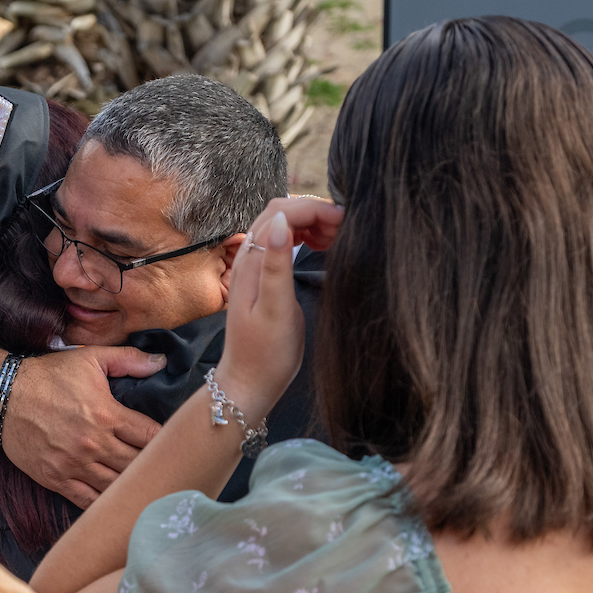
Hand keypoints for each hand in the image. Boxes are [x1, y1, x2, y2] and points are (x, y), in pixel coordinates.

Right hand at [2, 346, 166, 507]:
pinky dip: (105, 503)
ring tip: (144, 485)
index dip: (165, 439)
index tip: (170, 441)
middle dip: (152, 465)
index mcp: (107, 415)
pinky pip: (88, 501)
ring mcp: (74, 465)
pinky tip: (116, 500)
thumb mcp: (90, 357)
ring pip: (116, 487)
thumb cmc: (48, 375)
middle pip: (138, 465)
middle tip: (162, 466)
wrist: (3, 395)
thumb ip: (128, 359)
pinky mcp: (56, 479)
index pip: (151, 436)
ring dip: (132, 486)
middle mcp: (93, 444)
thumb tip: (162, 361)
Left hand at [217, 197, 344, 412]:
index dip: (313, 210)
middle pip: (280, 212)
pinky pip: (283, 242)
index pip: (281, 212)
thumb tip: (281, 220)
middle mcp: (248, 259)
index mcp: (251, 263)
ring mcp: (254, 267)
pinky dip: (305, 236)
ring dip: (311, 222)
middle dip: (314, 212)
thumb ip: (276, 265)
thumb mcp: (275, 311)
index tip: (344, 223)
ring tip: (337, 238)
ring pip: (282, 225)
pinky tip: (322, 247)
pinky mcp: (263, 278)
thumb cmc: (265, 354)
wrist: (248, 382)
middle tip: (345, 231)